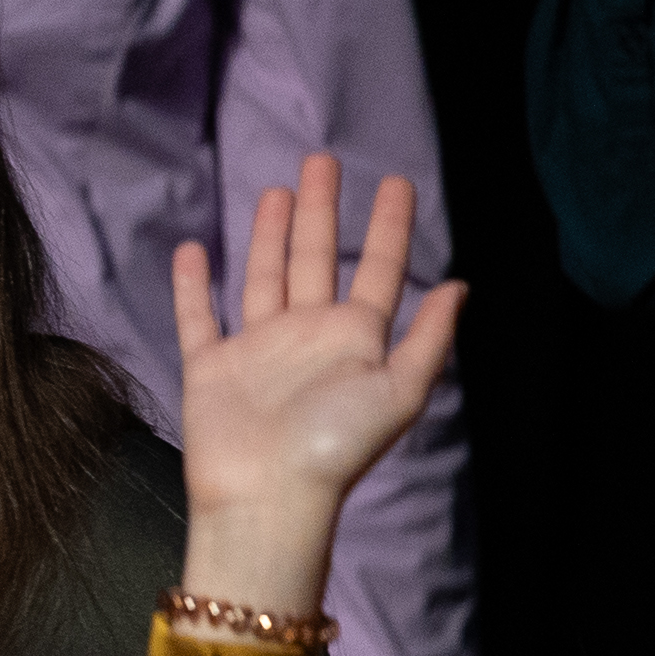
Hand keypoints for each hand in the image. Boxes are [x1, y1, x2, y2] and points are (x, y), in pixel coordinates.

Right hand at [171, 158, 462, 625]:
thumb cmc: (334, 446)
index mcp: (354, 338)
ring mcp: (257, 349)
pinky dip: (193, 285)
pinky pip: (198, 316)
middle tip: (322, 161)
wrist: (266, 495)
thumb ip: (428, 337)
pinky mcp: (211, 365)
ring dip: (269, 236)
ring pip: (264, 276)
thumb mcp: (400, 390)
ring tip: (276, 190)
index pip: (378, 269)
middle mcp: (307, 335)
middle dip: (321, 211)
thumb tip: (461, 286)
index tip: (396, 182)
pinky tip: (193, 251)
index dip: (389, 227)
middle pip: (315, 260)